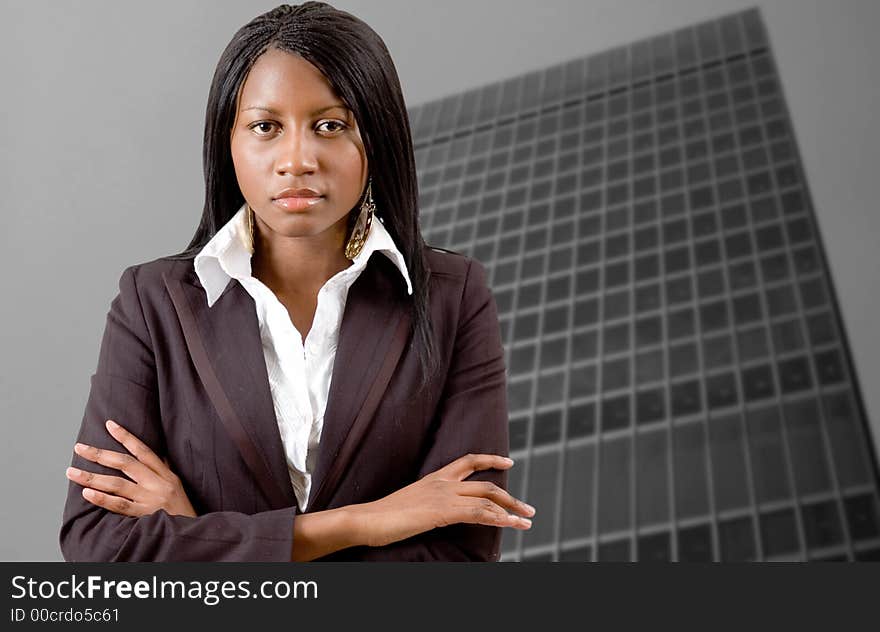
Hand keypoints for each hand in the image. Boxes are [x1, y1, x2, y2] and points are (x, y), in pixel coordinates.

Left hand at [66, 419, 196, 517]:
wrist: (190, 532)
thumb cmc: (181, 510)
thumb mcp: (176, 485)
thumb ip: (162, 469)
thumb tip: (153, 454)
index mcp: (165, 474)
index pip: (143, 451)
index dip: (126, 436)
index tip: (109, 424)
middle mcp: (157, 484)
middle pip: (125, 464)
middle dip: (100, 454)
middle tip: (79, 447)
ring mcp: (150, 499)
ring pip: (117, 484)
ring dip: (92, 477)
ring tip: (72, 472)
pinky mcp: (144, 516)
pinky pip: (120, 506)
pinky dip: (102, 499)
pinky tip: (87, 493)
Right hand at [350, 454, 534, 547]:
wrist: (365, 519)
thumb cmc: (381, 517)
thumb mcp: (409, 504)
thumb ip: (426, 504)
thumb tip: (433, 512)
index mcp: (434, 478)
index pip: (467, 460)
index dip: (490, 459)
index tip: (508, 462)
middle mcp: (442, 482)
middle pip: (485, 483)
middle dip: (510, 497)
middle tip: (528, 509)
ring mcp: (442, 495)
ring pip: (486, 498)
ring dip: (510, 511)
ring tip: (527, 521)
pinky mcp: (442, 511)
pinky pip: (477, 513)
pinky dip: (498, 518)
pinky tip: (510, 524)